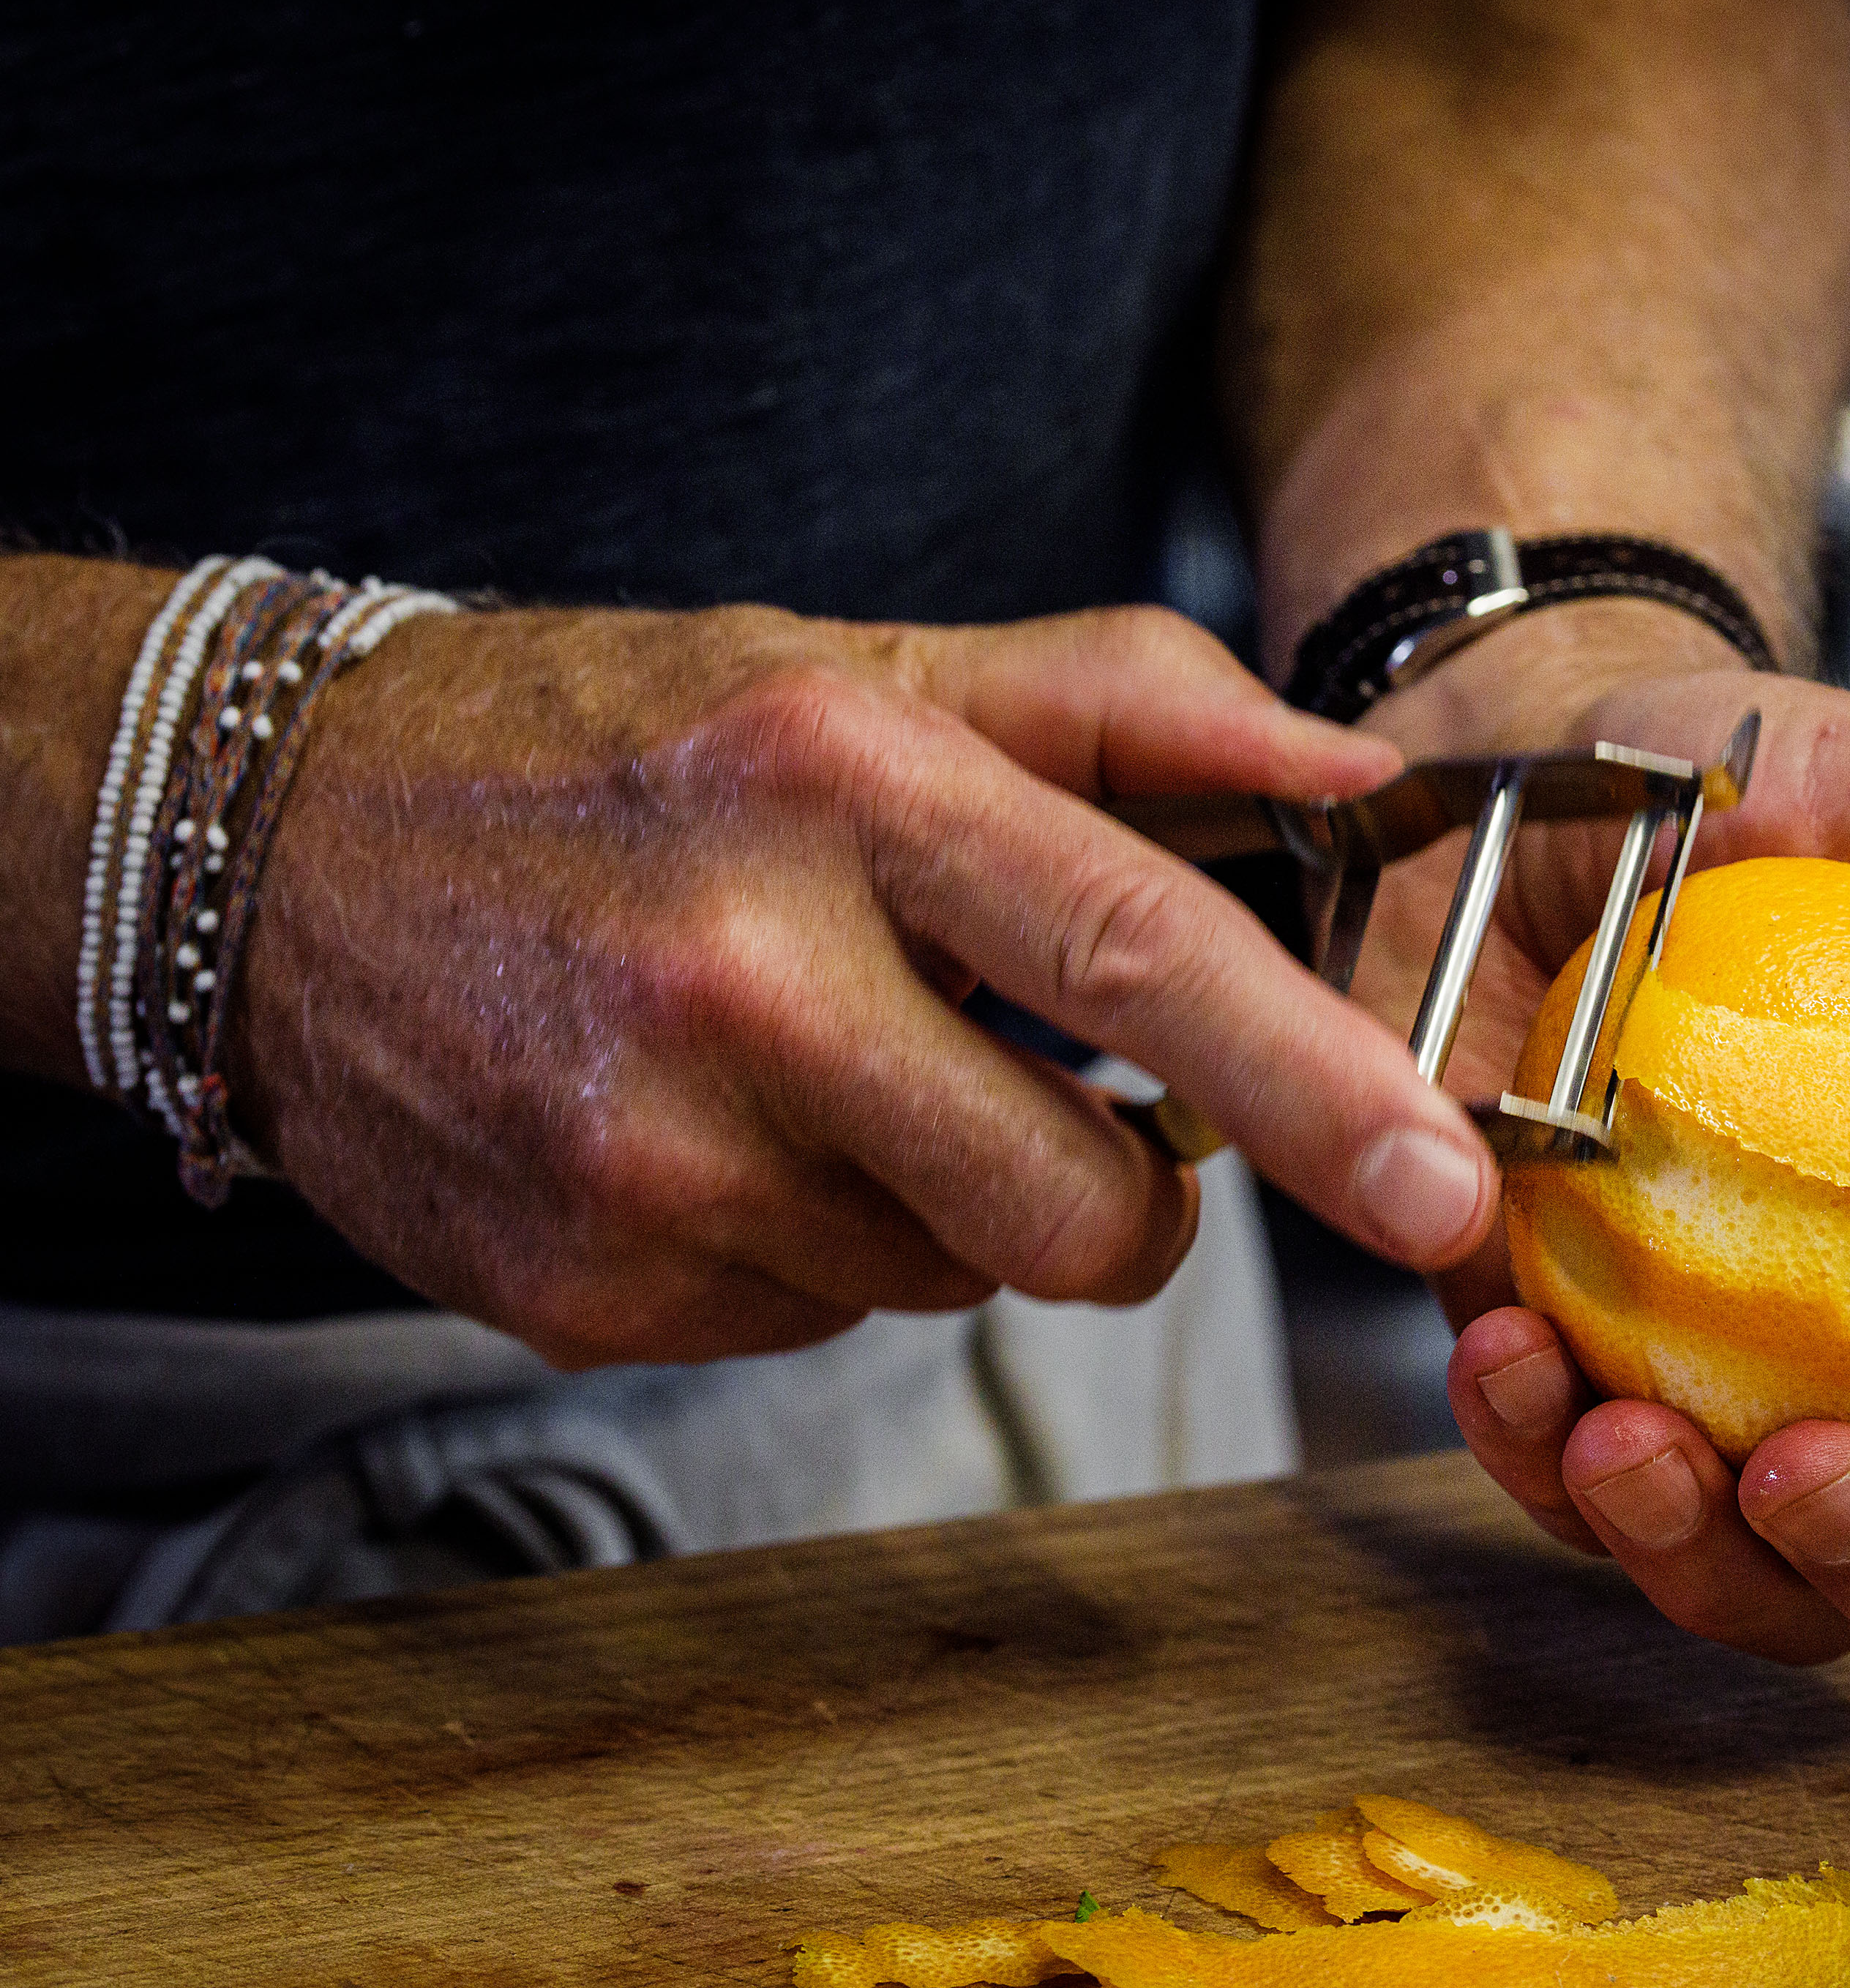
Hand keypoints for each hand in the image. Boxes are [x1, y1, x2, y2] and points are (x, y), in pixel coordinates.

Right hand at [234, 601, 1499, 1365]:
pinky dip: (818, 1239)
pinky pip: (825, 1315)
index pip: (1135, 953)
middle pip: (1079, 1206)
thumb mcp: (858, 672)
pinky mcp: (588, 1284)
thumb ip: (1130, 709)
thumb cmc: (613, 745)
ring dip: (945, 1195)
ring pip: (956, 1272)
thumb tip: (1360, 783)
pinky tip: (716, 1126)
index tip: (1446, 1189)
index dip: (1315, 1083)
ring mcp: (650, 1155)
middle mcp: (741, 978)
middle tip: (1064, 1107)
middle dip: (1130, 1200)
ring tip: (815, 1065)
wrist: (266, 849)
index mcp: (839, 786)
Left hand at [1352, 660, 1849, 1663]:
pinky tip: (1501, 1360)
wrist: (1520, 781)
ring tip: (1615, 1439)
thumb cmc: (1755, 785)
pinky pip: (1581, 1489)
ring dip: (1705, 1559)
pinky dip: (1537, 1462)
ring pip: (1781, 1578)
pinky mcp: (1590, 1371)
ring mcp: (1746, 1375)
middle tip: (1808, 1477)